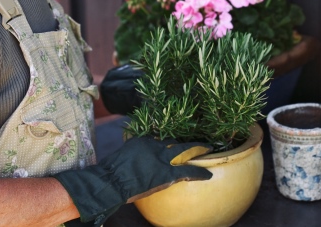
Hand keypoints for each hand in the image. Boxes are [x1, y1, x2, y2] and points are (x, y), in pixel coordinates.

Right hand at [53, 136, 211, 223]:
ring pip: (185, 152)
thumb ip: (133, 151)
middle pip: (177, 141)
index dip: (172, 140)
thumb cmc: (112, 172)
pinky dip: (198, 173)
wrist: (111, 182)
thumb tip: (135, 153)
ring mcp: (162, 159)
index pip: (163, 138)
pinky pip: (187, 171)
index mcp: (145, 141)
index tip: (179, 140)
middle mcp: (155, 146)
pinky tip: (208, 175)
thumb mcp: (123, 154)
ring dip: (198, 151)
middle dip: (190, 141)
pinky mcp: (167, 174)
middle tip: (203, 142)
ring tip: (209, 150)